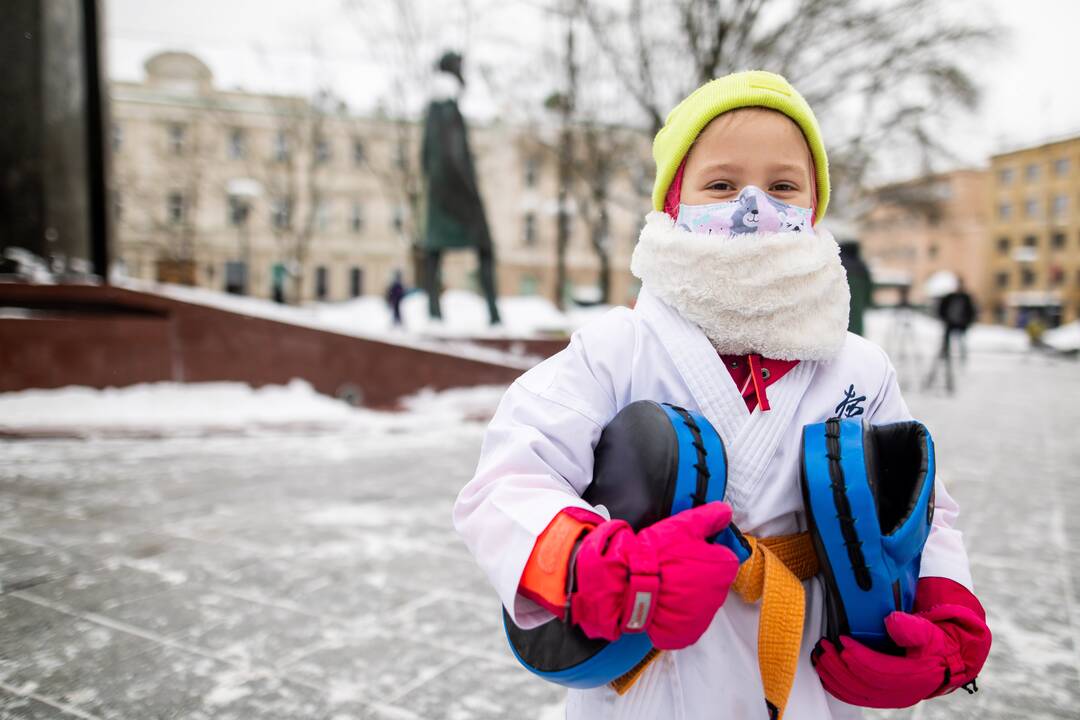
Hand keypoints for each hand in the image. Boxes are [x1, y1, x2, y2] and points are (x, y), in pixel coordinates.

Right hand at [570, 502, 740, 649]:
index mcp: (724, 568)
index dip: (707, 550)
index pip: (725, 556)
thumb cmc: (659, 553)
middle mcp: (720, 593)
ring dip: (689, 590)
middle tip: (674, 563)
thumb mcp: (684, 525)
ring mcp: (704, 614)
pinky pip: (687, 617)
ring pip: (700, 597)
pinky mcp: (689, 630)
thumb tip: (725, 512)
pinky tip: (663, 598)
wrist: (631, 583)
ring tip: (666, 580)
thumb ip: (710, 516)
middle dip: (699, 571)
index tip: (689, 548)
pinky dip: (678, 609)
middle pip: (714, 578)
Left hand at [811, 577, 990, 707]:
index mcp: (913, 678)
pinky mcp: (880, 698)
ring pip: (855, 692)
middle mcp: (900, 693)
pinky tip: (824, 672)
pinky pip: (854, 697)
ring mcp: (889, 698)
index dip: (859, 656)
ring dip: (833, 675)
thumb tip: (892, 621)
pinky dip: (836, 686)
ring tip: (820, 656)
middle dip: (839, 665)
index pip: (879, 672)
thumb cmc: (933, 645)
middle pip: (862, 684)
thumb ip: (912, 627)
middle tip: (824, 646)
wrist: (941, 661)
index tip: (843, 639)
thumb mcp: (928, 633)